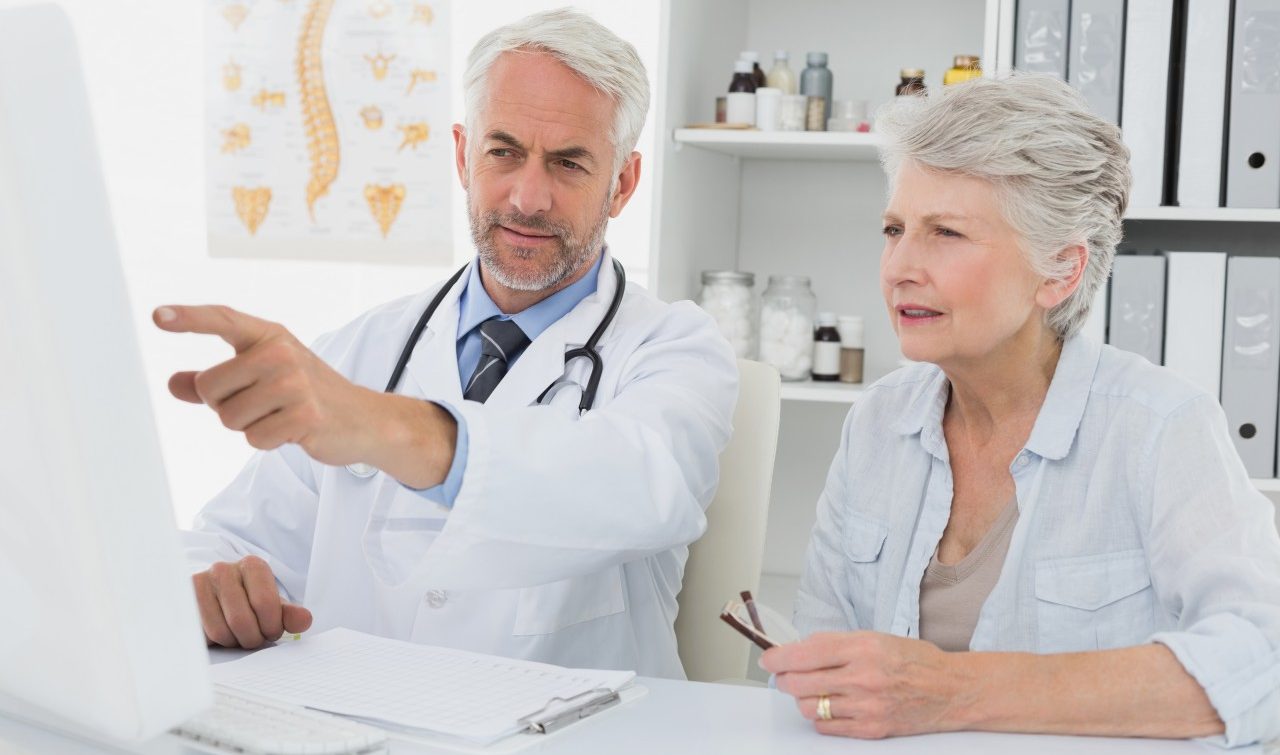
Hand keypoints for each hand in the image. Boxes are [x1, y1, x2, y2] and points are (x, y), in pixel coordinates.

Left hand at [153, 304, 381, 465]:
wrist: (364, 419)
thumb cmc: (307, 394)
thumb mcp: (263, 378)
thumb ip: (217, 381)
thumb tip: (174, 383)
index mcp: (270, 336)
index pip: (224, 320)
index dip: (189, 318)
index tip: (157, 316)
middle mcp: (281, 353)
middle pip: (209, 387)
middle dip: (224, 405)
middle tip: (262, 404)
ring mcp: (294, 384)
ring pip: (229, 417)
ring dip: (248, 426)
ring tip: (279, 416)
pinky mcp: (304, 415)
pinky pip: (255, 437)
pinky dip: (268, 441)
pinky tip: (293, 430)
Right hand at [193, 555, 311, 647]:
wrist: (213, 600)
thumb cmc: (248, 604)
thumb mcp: (272, 608)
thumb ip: (290, 615)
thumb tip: (304, 620)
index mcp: (252, 566)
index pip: (265, 603)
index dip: (271, 626)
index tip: (271, 631)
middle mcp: (223, 569)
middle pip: (242, 620)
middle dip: (252, 638)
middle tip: (254, 638)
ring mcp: (199, 583)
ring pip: (221, 630)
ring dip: (233, 642)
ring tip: (236, 635)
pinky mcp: (182, 602)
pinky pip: (201, 634)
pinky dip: (214, 642)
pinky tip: (218, 634)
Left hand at [760, 631, 967, 738]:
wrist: (951, 690)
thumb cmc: (915, 660)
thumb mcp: (874, 637)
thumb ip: (835, 644)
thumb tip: (797, 650)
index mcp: (862, 647)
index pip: (804, 653)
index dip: (778, 657)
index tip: (768, 659)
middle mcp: (862, 677)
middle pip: (798, 682)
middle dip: (784, 678)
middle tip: (785, 675)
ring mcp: (866, 706)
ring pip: (808, 707)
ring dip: (802, 698)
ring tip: (812, 690)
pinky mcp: (871, 729)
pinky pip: (826, 727)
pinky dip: (820, 717)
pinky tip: (831, 706)